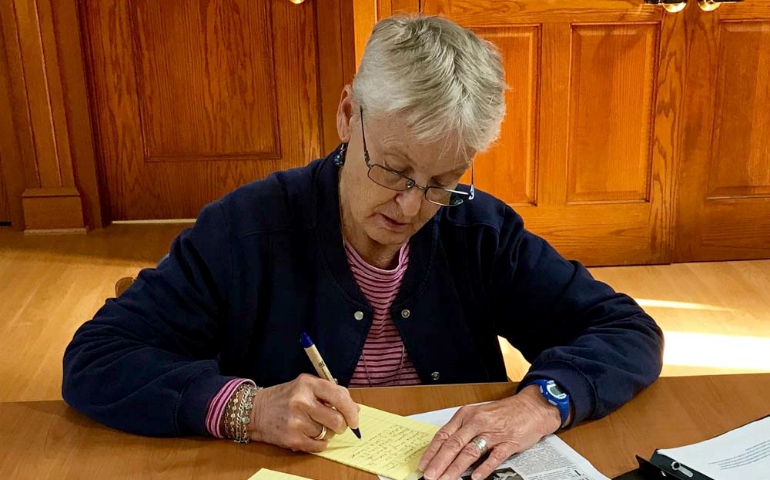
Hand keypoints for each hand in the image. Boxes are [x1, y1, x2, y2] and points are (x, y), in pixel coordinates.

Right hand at [249, 373, 359, 451]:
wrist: (256, 410)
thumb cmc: (286, 398)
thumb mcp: (306, 387)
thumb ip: (331, 394)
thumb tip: (355, 409)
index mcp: (308, 384)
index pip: (339, 396)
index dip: (351, 410)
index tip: (355, 419)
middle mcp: (301, 401)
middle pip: (337, 420)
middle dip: (341, 426)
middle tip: (337, 425)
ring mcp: (295, 420)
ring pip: (327, 433)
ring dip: (326, 433)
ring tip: (313, 425)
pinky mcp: (291, 437)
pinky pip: (318, 445)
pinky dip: (319, 443)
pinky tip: (309, 435)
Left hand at [418, 385, 563, 479]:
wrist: (531, 407)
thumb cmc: (503, 413)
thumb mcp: (477, 415)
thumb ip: (461, 431)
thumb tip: (443, 451)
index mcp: (466, 415)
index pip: (444, 435)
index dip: (432, 451)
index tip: (423, 465)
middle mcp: (477, 422)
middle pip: (454, 444)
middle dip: (440, 462)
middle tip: (430, 476)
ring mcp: (493, 432)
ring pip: (470, 452)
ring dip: (456, 468)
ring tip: (446, 479)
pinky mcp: (509, 442)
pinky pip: (494, 457)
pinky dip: (484, 468)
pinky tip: (475, 477)